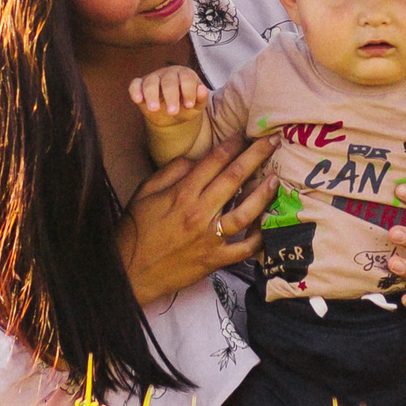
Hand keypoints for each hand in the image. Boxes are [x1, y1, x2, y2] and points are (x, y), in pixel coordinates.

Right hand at [119, 134, 278, 306]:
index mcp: (181, 194)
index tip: (246, 134)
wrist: (129, 272)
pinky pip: (244, 249)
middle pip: (234, 178)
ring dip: (263, 193)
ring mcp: (209, 238)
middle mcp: (199, 212)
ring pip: (245, 211)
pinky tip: (269, 225)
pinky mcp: (215, 260)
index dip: (232, 144)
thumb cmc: (135, 230)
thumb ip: (170, 172)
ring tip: (275, 180)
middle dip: (256, 156)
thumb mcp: (144, 193)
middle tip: (273, 141)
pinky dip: (259, 238)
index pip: (213, 161)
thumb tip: (195, 158)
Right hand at [128, 65, 209, 128]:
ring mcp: (153, 78)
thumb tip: (203, 90)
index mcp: (185, 75)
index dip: (188, 91)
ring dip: (152, 95)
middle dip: (171, 96)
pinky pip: (135, 84)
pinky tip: (137, 100)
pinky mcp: (140, 85)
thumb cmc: (186, 106)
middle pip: (169, 81)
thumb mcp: (197, 105)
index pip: (187, 78)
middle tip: (172, 112)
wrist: (172, 116)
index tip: (189, 105)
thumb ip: (201, 98)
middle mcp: (169, 73)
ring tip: (154, 109)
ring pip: (151, 82)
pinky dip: (135, 91)